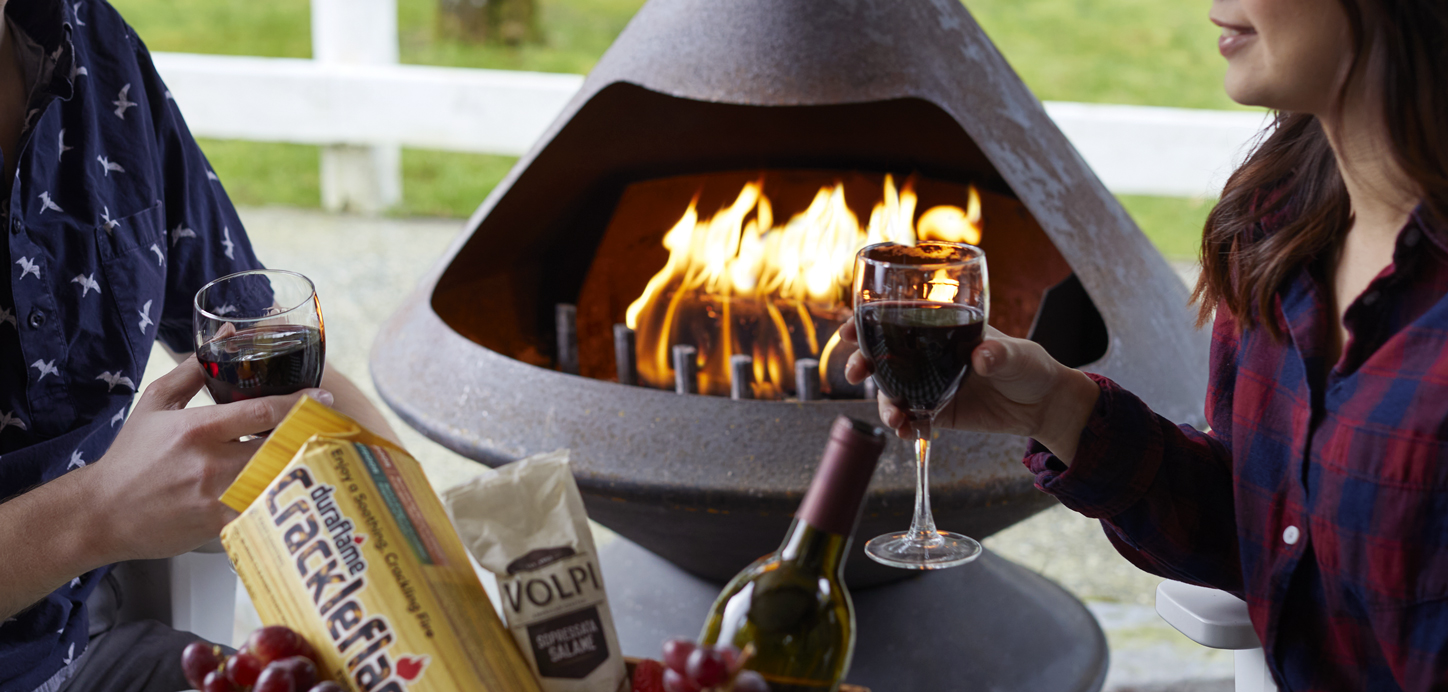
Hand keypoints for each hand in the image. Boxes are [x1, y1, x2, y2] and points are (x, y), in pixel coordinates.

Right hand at [85, 356, 332, 562]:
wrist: (101, 512)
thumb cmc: (131, 455)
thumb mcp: (156, 402)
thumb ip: (195, 367)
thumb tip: (227, 332)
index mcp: (198, 428)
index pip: (262, 412)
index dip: (299, 404)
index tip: (322, 399)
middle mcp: (210, 462)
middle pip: (278, 446)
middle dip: (305, 436)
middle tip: (327, 430)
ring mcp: (216, 497)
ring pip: (275, 479)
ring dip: (299, 467)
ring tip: (319, 457)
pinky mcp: (217, 526)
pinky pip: (262, 511)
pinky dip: (280, 500)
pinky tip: (295, 492)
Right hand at [839, 321, 1098, 461]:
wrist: (1043, 406)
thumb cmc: (1031, 366)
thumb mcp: (1018, 354)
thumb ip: (999, 353)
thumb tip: (982, 356)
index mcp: (943, 328)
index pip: (898, 318)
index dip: (869, 320)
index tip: (851, 327)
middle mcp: (929, 354)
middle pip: (884, 354)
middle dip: (863, 362)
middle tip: (855, 372)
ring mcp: (930, 384)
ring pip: (892, 390)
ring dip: (884, 403)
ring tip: (894, 418)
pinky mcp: (937, 412)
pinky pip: (911, 418)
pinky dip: (903, 425)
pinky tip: (906, 431)